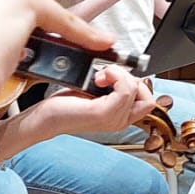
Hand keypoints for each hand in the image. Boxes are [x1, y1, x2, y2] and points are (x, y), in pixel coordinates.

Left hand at [29, 67, 158, 136]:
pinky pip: (126, 88)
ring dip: (118, 74)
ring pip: (135, 87)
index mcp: (121, 116)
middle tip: (107, 78)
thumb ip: (115, 86)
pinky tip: (98, 79)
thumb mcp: (97, 92)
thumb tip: (127, 72)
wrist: (46, 117)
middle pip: (147, 96)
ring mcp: (114, 118)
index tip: (116, 79)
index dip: (136, 84)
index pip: (148, 100)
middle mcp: (121, 120)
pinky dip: (115, 75)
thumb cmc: (66, 105)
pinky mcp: (104, 113)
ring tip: (99, 78)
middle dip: (130, 79)